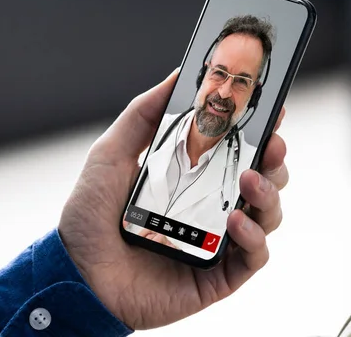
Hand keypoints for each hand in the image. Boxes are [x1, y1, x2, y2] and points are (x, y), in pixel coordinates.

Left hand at [58, 69, 287, 329]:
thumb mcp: (112, 153)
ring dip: (268, 193)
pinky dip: (254, 237)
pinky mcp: (217, 275)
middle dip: (274, 159)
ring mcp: (217, 242)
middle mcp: (210, 207)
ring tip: (249, 178)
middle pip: (263, 179)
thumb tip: (178, 75)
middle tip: (272, 144)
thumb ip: (145, 113)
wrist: (76, 273)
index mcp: (192, 178)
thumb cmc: (90, 215)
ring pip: (268, 215)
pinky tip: (235, 221)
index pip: (237, 150)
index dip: (260, 130)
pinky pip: (254, 257)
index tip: (272, 109)